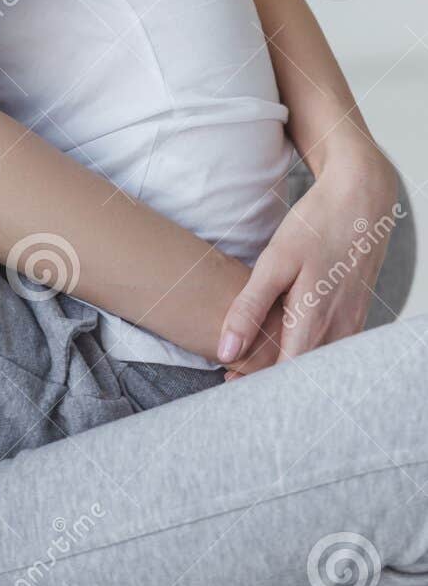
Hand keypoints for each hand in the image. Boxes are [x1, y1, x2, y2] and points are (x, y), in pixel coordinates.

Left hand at [218, 148, 398, 366]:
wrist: (360, 200)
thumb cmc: (315, 226)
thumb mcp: (275, 261)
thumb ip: (249, 307)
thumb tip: (226, 351)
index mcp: (313, 321)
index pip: (283, 377)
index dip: (256, 384)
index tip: (230, 382)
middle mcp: (338, 331)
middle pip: (301, 374)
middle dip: (269, 378)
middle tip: (236, 372)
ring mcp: (351, 324)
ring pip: (317, 362)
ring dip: (289, 364)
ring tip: (255, 356)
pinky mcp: (356, 315)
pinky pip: (331, 347)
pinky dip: (308, 350)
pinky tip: (287, 337)